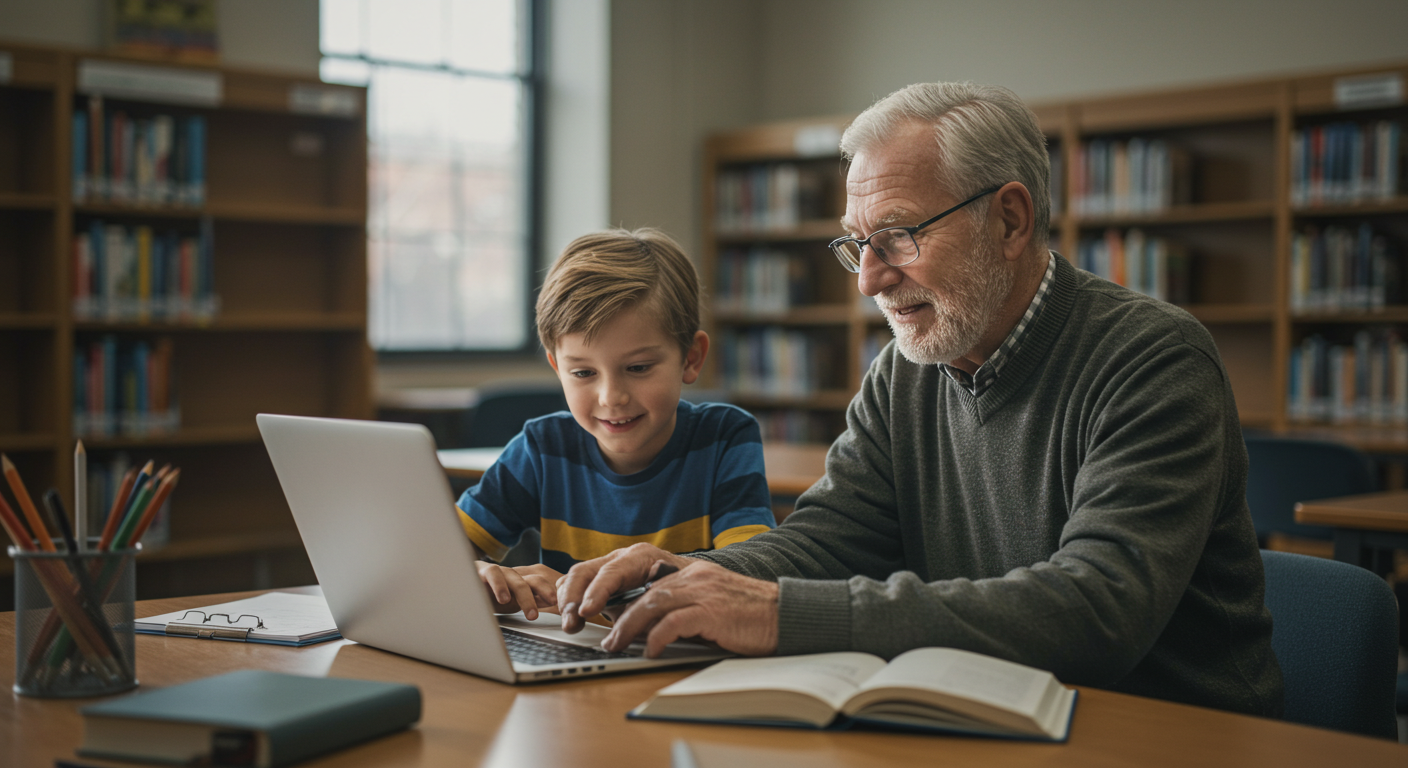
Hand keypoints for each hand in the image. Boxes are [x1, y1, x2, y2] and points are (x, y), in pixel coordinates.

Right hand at [476, 561, 560, 619]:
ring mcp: (501, 573)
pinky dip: (500, 586)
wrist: (459, 586)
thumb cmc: (487, 596)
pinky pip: (494, 573)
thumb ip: (529, 602)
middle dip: (546, 593)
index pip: (544, 585)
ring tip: (531, 615)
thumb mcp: (511, 604)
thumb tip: (550, 605)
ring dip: (526, 596)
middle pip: (536, 580)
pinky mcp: (483, 570)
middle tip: (554, 607)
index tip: (562, 608)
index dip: (553, 594)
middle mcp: (514, 576)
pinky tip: (504, 599)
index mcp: (523, 584)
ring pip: (518, 580)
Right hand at [556, 543, 692, 633]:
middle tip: (572, 624)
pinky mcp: (599, 581)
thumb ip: (655, 599)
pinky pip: (575, 586)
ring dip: (568, 602)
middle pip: (584, 571)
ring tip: (571, 625)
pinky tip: (570, 618)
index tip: (587, 611)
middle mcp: (619, 558)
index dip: (596, 591)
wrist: (687, 581)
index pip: (610, 571)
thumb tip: (644, 606)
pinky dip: (568, 601)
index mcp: (639, 557)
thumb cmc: (681, 589)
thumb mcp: (671, 594)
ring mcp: (607, 568)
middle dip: (573, 598)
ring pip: (575, 578)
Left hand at [603, 560, 778, 657]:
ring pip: (652, 604)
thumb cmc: (751, 616)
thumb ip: (685, 608)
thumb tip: (650, 629)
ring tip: (617, 645)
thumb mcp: (712, 604)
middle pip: (644, 591)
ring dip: (629, 627)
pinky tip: (650, 652)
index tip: (608, 615)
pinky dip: (657, 638)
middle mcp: (695, 576)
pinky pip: (674, 623)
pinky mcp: (713, 611)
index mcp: (694, 572)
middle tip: (606, 635)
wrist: (786, 615)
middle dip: (619, 614)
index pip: (649, 580)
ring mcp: (704, 592)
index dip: (623, 596)